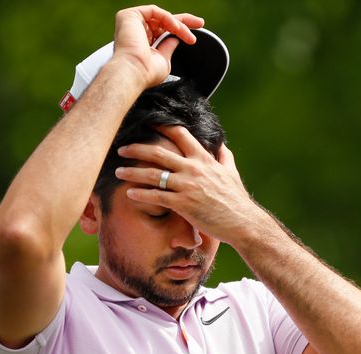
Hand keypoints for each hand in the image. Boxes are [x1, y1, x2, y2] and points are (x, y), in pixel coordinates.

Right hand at [112, 6, 204, 87]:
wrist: (134, 72)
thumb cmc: (146, 72)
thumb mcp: (163, 60)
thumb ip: (168, 48)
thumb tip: (175, 40)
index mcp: (142, 43)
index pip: (162, 31)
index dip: (180, 30)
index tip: (193, 36)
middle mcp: (135, 32)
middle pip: (163, 21)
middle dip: (184, 21)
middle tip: (200, 23)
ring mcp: (131, 23)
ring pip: (161, 17)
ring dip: (178, 24)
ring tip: (188, 36)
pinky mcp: (128, 16)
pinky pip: (153, 11)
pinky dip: (167, 18)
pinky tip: (176, 28)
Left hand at [114, 126, 266, 244]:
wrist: (243, 222)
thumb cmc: (236, 199)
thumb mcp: (231, 173)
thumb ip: (224, 157)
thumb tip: (222, 145)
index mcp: (203, 159)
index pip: (180, 134)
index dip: (161, 127)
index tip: (147, 124)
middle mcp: (193, 168)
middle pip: (159, 152)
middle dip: (137, 149)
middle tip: (122, 148)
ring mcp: (188, 186)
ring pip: (153, 174)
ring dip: (132, 172)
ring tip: (118, 172)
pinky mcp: (184, 204)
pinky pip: (157, 196)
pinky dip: (141, 194)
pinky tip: (129, 193)